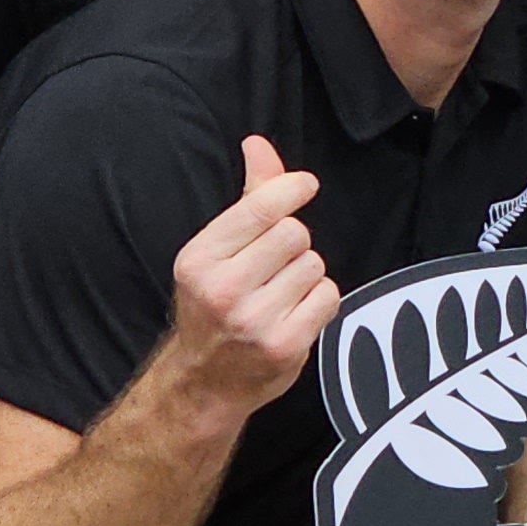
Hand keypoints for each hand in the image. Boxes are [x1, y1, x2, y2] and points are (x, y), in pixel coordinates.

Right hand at [160, 132, 336, 423]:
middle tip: (274, 266)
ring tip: (279, 294)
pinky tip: (293, 313)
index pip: (259, 208)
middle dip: (294, 244)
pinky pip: (328, 296)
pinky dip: (319, 301)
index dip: (290, 189)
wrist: (203, 381)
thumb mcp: (216, 250)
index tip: (305, 185)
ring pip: (314, 266)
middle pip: (295, 234)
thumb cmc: (213, 305)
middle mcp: (222, 290)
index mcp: (199, 259)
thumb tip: (258, 144)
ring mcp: (253, 321)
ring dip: (306, 275)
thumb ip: (247, 196)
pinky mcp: (283, 346)